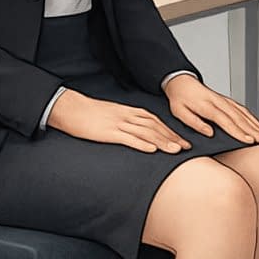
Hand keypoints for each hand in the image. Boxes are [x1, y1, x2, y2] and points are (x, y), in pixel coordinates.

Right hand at [48, 89, 191, 152]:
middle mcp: (127, 116)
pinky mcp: (108, 132)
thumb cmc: (90, 113)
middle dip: (172, 137)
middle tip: (186, 147)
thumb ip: (126, 122)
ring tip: (175, 150)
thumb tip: (139, 133)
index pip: (155, 121)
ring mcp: (118, 123)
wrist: (71, 108)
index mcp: (129, 111)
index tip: (182, 141)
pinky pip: (127, 138)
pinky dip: (141, 143)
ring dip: (162, 141)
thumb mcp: (112, 114)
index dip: (170, 131)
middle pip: (154, 126)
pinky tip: (151, 149)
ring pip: (145, 132)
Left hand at [163, 73, 258, 143]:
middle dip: (255, 130)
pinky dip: (254, 118)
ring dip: (258, 125)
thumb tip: (210, 133)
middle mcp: (220, 102)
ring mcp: (225, 101)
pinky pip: (243, 110)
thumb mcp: (179, 112)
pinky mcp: (227, 101)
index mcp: (208, 106)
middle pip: (241, 118)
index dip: (239, 132)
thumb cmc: (179, 99)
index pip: (226, 121)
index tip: (249, 141)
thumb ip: (194, 122)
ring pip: (245, 113)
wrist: (180, 81)